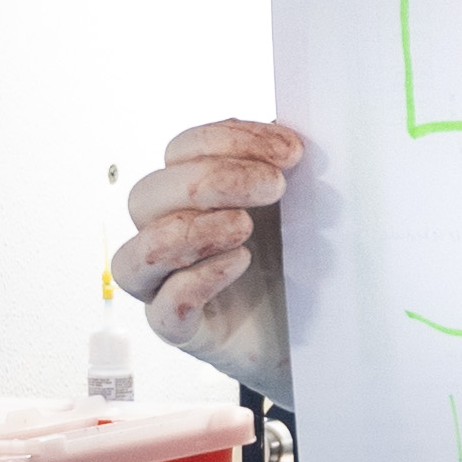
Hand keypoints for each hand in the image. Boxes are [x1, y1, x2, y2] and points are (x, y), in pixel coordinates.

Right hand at [111, 119, 301, 402]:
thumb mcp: (303, 198)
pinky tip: (239, 263)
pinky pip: (162, 311)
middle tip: (275, 187)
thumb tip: (287, 127)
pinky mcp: (188, 333)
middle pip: (146, 195)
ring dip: (189, 230)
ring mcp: (170, 288)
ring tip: (244, 227)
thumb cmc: (305, 258)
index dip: (230, 141)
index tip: (291, 152)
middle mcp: (171, 237)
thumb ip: (287, 162)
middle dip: (212, 180)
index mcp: (195, 194)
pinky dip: (196, 281)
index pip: (182, 150)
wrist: (329, 329)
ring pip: (132, 257)